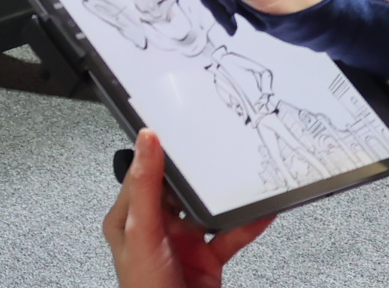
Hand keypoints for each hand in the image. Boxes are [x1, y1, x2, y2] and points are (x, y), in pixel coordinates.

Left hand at [106, 131, 270, 287]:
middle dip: (199, 175)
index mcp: (129, 218)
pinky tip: (260, 214)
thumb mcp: (142, 234)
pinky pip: (228, 237)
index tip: (178, 129)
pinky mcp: (206, 260)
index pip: (143, 174)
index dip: (159, 152)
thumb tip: (146, 142)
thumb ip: (146, 188)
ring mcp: (182, 244)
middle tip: (218, 149)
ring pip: (207, 212)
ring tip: (244, 178)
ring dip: (226, 200)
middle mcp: (155, 228)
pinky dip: (244, 226)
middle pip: (179, 190)